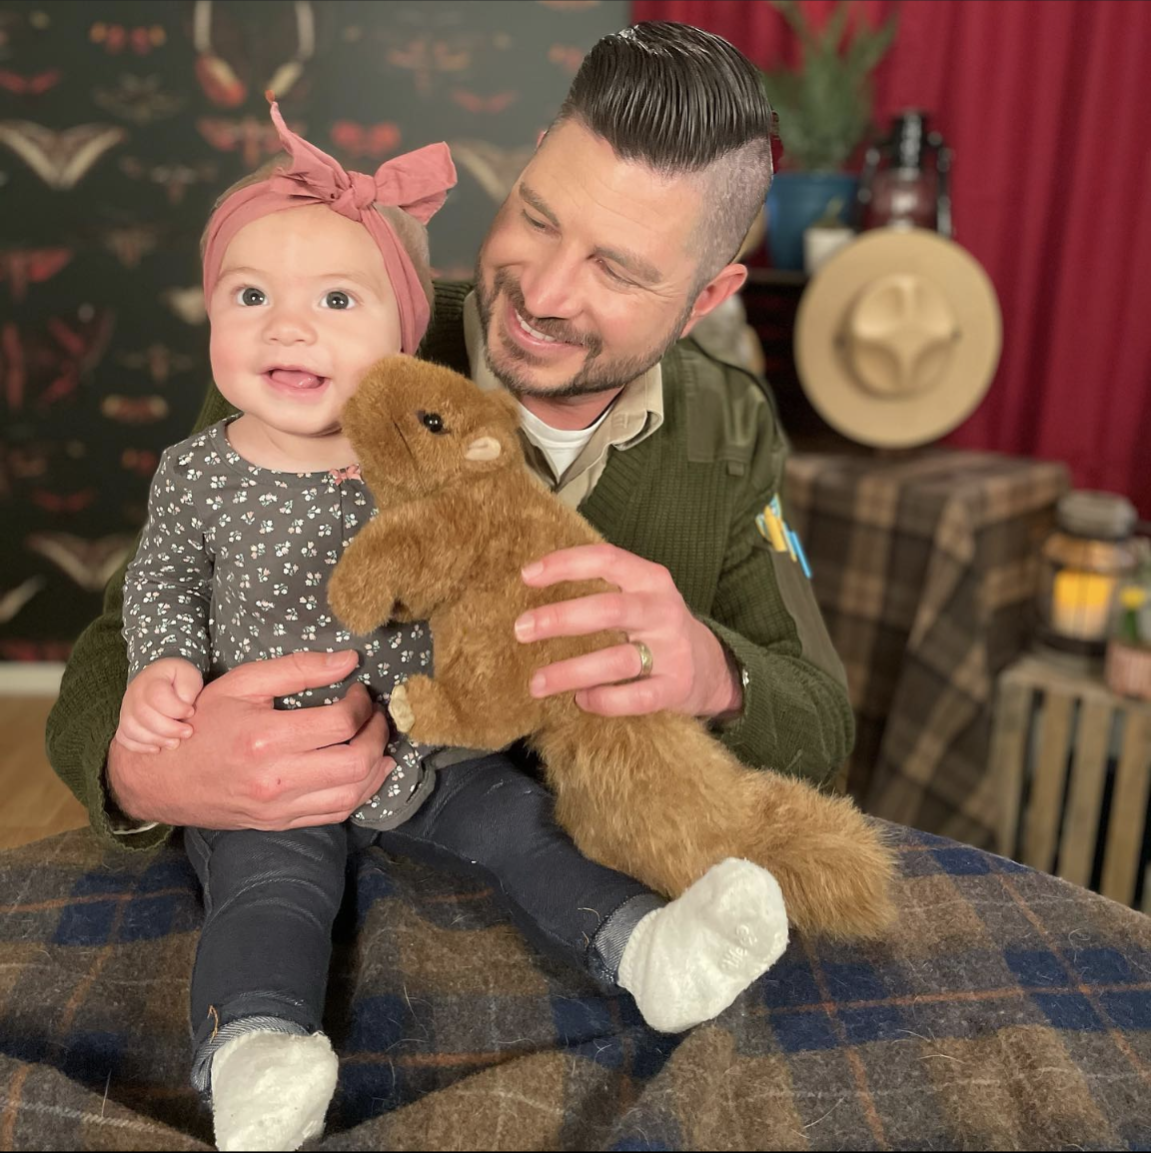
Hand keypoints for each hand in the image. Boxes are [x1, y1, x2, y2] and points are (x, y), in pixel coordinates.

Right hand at [106, 650, 394, 830]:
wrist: (163, 778)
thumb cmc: (202, 723)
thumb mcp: (243, 683)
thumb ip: (297, 668)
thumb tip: (349, 660)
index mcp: (266, 739)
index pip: (341, 723)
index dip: (362, 704)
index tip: (358, 691)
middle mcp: (276, 779)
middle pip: (356, 763)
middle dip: (378, 735)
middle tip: (376, 716)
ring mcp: (280, 808)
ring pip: (353, 794)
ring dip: (377, 766)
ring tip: (377, 741)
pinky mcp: (281, 823)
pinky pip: (336, 814)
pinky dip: (361, 793)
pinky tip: (366, 772)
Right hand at [115, 657, 203, 753]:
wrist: (161, 679)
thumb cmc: (178, 679)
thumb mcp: (189, 676)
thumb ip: (188, 691)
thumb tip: (184, 712)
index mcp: (152, 680)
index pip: (157, 696)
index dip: (175, 708)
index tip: (191, 712)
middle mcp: (134, 694)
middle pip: (143, 715)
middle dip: (168, 728)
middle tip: (187, 732)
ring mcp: (126, 709)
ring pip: (131, 729)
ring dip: (155, 740)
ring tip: (175, 743)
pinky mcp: (124, 722)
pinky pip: (123, 738)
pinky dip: (139, 747)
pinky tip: (157, 749)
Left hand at [516, 544, 742, 718]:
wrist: (712, 667)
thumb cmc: (655, 626)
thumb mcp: (639, 594)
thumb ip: (601, 588)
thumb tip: (532, 584)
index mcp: (650, 579)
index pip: (606, 559)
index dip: (565, 564)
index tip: (527, 576)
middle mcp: (662, 611)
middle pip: (609, 610)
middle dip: (560, 618)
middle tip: (521, 629)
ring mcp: (672, 651)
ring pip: (617, 660)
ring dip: (571, 672)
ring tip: (536, 683)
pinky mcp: (675, 688)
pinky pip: (635, 698)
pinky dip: (604, 701)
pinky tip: (581, 700)